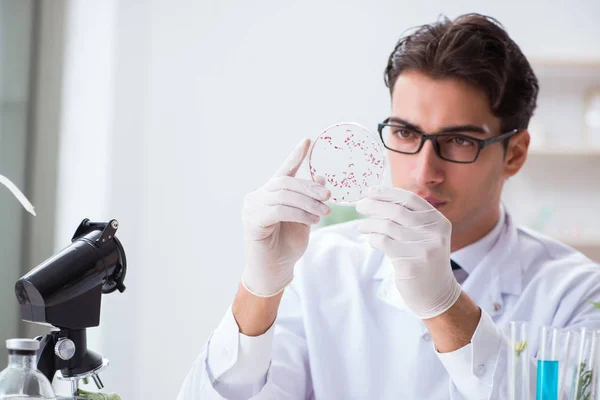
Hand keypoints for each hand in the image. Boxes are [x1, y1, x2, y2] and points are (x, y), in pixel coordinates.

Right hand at [241, 139, 330, 296]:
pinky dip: (298, 212)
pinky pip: (278, 209)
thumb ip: (310, 200)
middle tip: (328, 195)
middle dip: (310, 187)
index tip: (308, 140)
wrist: (275, 270)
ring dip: (308, 202)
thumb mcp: (305, 219)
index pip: (284, 169)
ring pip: (284, 194)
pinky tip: (311, 220)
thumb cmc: (288, 246)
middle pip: (286, 182)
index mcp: (272, 193)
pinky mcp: (251, 219)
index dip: (296, 155)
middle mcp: (259, 195)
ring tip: (323, 213)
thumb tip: (321, 177)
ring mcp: (253, 206)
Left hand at [356, 186, 460, 318]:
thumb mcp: (427, 235)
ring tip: (361, 226)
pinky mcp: (410, 263)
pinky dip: (372, 239)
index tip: (370, 191)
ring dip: (369, 224)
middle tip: (360, 206)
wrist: (437, 294)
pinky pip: (383, 242)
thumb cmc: (425, 260)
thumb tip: (378, 198)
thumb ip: (410, 218)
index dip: (387, 193)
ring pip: (387, 226)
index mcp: (438, 222)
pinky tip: (371, 240)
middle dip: (374, 205)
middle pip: (396, 210)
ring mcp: (423, 248)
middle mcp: (434, 233)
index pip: (410, 199)